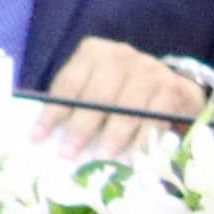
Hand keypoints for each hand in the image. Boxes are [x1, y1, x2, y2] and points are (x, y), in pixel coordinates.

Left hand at [32, 38, 208, 159]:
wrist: (176, 88)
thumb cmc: (127, 93)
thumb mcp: (99, 88)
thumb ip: (79, 104)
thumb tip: (51, 137)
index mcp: (94, 52)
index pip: (68, 84)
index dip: (52, 113)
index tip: (38, 139)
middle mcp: (121, 56)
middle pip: (97, 96)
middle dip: (81, 129)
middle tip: (69, 155)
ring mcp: (149, 70)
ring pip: (126, 109)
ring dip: (112, 139)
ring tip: (101, 161)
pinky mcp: (171, 89)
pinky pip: (153, 120)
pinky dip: (142, 142)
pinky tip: (133, 159)